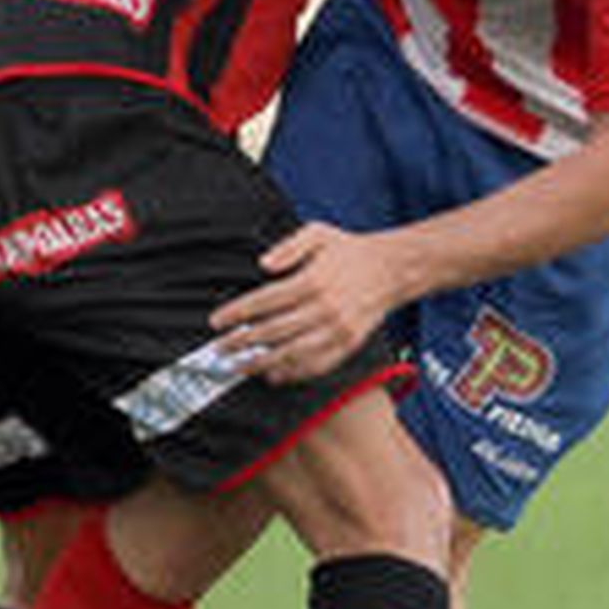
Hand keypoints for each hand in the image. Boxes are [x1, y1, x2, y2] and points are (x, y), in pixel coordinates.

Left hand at [210, 223, 403, 383]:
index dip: (237, 313)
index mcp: (312, 280)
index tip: (217, 322)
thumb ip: (288, 246)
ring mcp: (338, 329)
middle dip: (241, 342)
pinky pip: (317, 365)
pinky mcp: (349, 344)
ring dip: (262, 363)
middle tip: (219, 349)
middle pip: (273, 330)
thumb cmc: (348, 250)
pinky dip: (293, 374)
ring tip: (239, 367)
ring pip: (292, 353)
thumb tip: (263, 264)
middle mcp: (324, 307)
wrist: (391, 269)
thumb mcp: (318, 233)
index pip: (264, 301)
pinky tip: (273, 375)